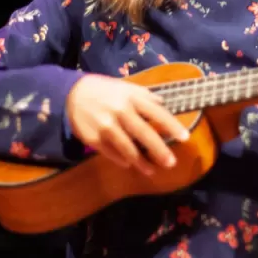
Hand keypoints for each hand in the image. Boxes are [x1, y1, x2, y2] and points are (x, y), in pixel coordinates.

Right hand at [65, 74, 190, 176]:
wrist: (72, 94)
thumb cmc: (104, 90)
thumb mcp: (125, 87)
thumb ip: (145, 96)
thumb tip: (164, 106)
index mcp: (131, 97)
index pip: (156, 112)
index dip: (171, 125)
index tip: (185, 138)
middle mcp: (120, 111)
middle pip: (144, 133)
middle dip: (159, 150)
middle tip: (171, 163)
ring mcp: (106, 126)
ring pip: (127, 148)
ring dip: (141, 162)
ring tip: (151, 170)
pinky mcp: (94, 138)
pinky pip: (111, 153)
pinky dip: (122, 160)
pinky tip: (130, 164)